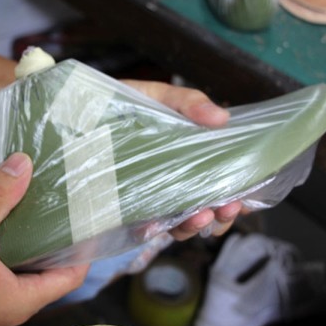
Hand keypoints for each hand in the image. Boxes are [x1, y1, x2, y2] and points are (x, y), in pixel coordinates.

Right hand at [0, 153, 87, 325]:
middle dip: (57, 239)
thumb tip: (24, 164)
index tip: (90, 218)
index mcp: (20, 299)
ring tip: (35, 203)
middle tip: (64, 203)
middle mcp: (9, 305)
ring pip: (21, 268)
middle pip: (48, 271)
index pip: (70, 276)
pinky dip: (5, 245)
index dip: (84, 249)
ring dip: (28, 239)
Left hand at [122, 80, 243, 240]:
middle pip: (207, 208)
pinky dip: (153, 229)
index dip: (239, 195)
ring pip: (181, 222)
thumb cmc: (121, 104)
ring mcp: (151, 196)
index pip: (223, 182)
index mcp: (189, 157)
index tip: (247, 200)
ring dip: (194, 224)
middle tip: (226, 208)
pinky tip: (155, 225)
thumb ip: (188, 103)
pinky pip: (144, 226)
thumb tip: (221, 117)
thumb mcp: (158, 97)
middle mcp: (174, 181)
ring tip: (199, 214)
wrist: (78, 112)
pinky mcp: (125, 207)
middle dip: (221, 214)